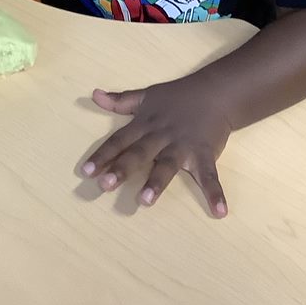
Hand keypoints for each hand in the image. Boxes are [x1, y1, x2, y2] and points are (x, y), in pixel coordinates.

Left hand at [82, 83, 232, 217]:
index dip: (102, 155)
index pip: (119, 141)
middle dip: (122, 168)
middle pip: (138, 153)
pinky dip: (215, 193)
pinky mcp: (204, 154)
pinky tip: (219, 212)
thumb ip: (120, 101)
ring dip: (156, 183)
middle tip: (104, 185)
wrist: (215, 92)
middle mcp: (160, 136)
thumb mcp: (146, 96)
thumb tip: (94, 95)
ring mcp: (182, 146)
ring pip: (167, 165)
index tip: (86, 172)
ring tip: (145, 201)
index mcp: (145, 124)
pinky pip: (210, 175)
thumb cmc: (178, 97)